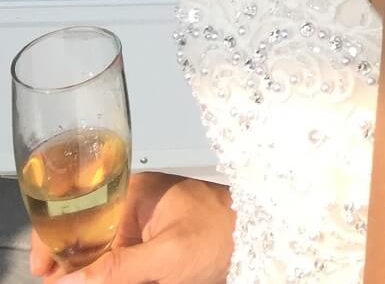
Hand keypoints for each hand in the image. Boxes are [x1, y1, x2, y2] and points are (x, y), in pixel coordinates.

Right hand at [29, 170, 235, 283]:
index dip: (53, 238)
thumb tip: (72, 279)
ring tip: (78, 276)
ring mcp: (139, 224)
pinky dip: (108, 272)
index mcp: (134, 191)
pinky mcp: (147, 243)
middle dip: (69, 262)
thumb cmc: (226, 232)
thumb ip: (119, 269)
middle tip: (59, 280)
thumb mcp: (169, 256)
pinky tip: (102, 277)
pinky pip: (116, 259)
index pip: (78, 207)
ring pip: (97, 251)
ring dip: (89, 270)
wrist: (260, 238)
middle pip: (82, 232)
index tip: (43, 268)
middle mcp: (132, 204)